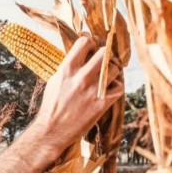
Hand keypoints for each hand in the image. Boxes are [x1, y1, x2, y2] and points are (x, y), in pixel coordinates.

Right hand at [32, 35, 123, 153]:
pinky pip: (119, 87)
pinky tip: (110, 88)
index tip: (92, 46)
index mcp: (67, 69)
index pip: (85, 42)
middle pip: (104, 52)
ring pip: (115, 69)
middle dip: (106, 54)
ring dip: (114, 70)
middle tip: (105, 60)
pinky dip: (117, 86)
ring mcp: (93, 91)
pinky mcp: (102, 104)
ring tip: (109, 74)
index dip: (91, 41)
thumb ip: (69, 66)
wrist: (52, 131)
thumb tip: (82, 53)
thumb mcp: (56, 80)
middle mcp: (81, 77)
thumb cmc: (52, 105)